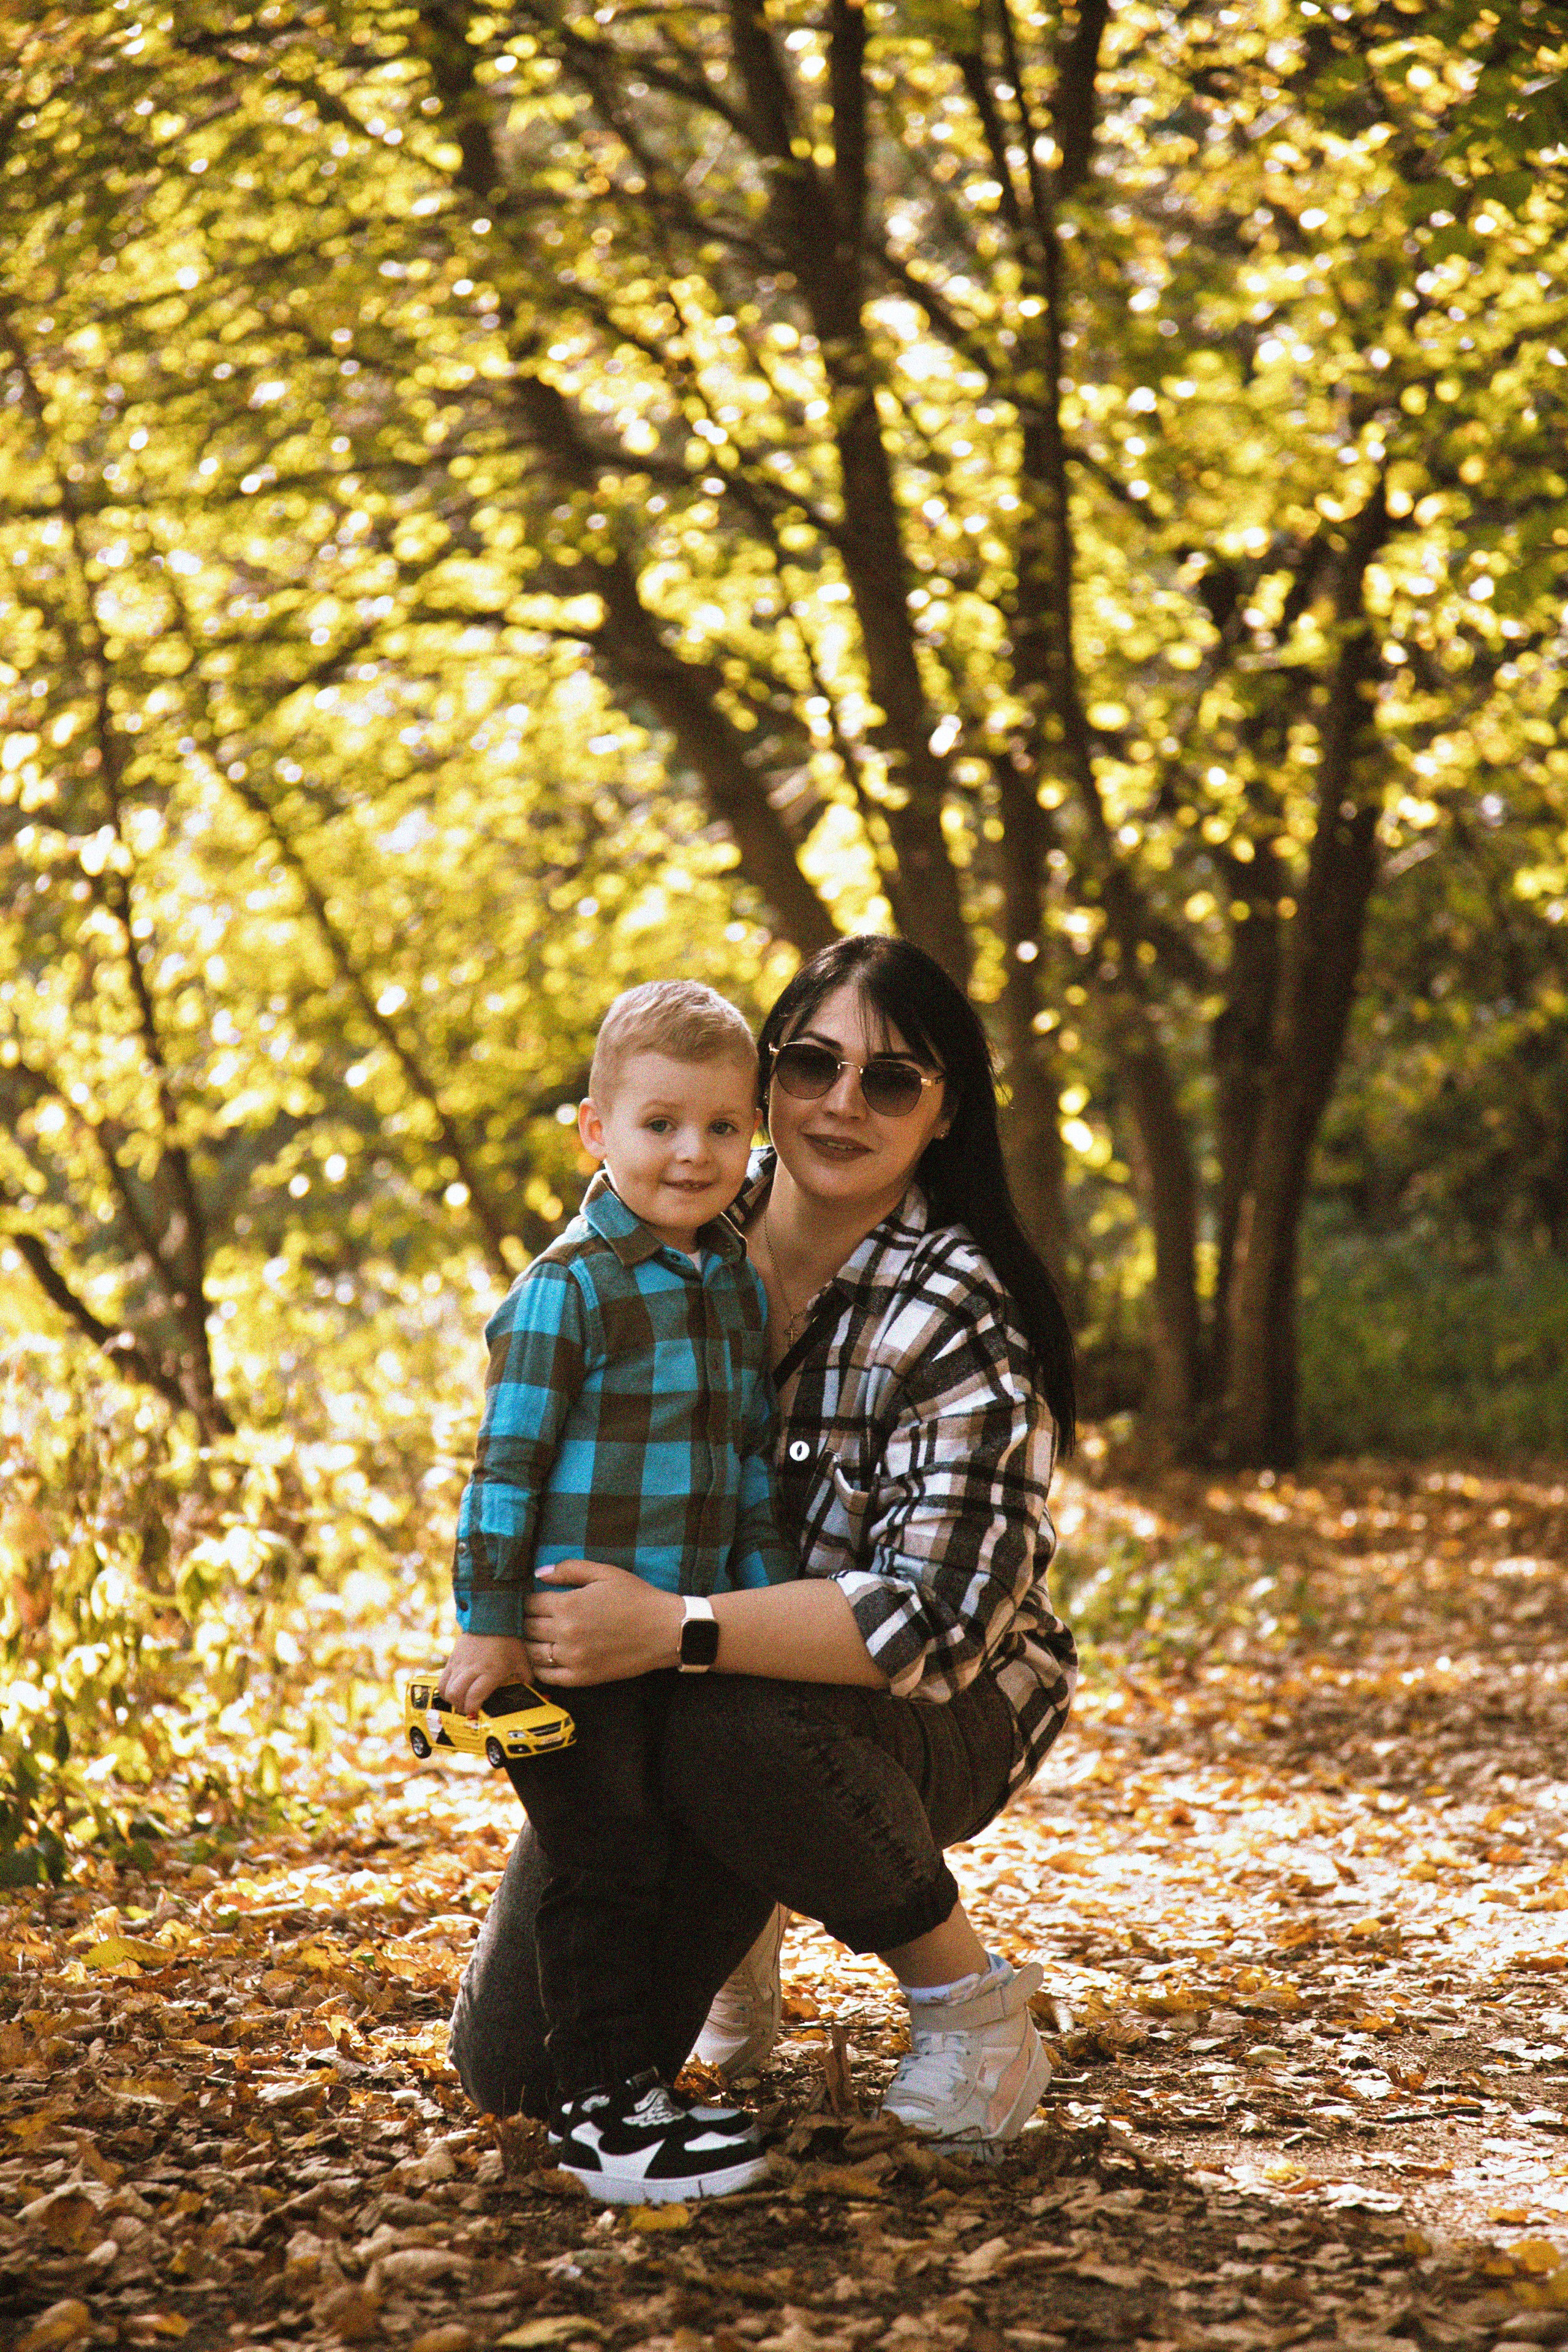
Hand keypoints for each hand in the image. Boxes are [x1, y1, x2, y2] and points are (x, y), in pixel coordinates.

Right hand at [437, 1631, 532, 1717]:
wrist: (492, 1616)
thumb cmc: (509, 1639)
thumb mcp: (521, 1660)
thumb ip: (525, 1677)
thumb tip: (529, 1689)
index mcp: (490, 1671)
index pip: (474, 1697)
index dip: (472, 1709)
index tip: (476, 1713)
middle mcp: (472, 1669)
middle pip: (456, 1695)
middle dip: (461, 1708)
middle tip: (469, 1709)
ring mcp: (460, 1663)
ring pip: (446, 1689)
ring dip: (452, 1699)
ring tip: (461, 1700)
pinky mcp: (452, 1658)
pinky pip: (442, 1678)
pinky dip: (446, 1688)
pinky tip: (456, 1689)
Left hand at [523, 1559, 682, 1684]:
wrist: (665, 1630)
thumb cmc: (637, 1598)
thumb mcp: (605, 1573)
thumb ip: (570, 1569)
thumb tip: (539, 1572)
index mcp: (569, 1604)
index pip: (530, 1603)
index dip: (531, 1600)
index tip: (538, 1600)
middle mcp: (565, 1632)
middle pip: (528, 1627)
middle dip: (529, 1620)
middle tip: (538, 1618)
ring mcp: (572, 1658)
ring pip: (532, 1652)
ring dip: (531, 1643)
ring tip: (541, 1637)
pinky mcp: (581, 1677)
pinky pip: (547, 1676)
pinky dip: (540, 1667)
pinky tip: (547, 1657)